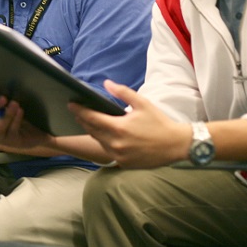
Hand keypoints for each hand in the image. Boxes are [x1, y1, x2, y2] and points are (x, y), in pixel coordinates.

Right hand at [0, 91, 52, 149]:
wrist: (36, 137)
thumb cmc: (21, 120)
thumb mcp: (12, 109)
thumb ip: (4, 101)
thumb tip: (0, 87)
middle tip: (3, 97)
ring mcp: (2, 138)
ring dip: (7, 114)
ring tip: (14, 103)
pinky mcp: (13, 142)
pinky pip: (12, 131)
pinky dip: (16, 120)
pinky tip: (21, 111)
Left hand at [69, 80, 189, 167]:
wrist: (176, 145)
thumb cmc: (159, 122)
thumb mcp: (142, 103)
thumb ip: (123, 92)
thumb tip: (106, 83)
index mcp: (119, 128)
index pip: (91, 118)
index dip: (79, 110)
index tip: (71, 104)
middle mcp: (116, 144)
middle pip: (92, 131)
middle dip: (83, 120)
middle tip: (77, 111)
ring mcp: (119, 156)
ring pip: (98, 142)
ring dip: (92, 132)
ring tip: (88, 122)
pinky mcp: (123, 164)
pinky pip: (108, 152)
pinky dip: (104, 142)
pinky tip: (103, 135)